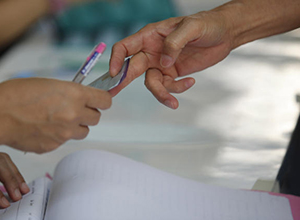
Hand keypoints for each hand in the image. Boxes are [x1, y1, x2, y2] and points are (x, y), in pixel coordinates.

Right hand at [0, 78, 111, 152]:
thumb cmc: (15, 94)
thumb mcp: (47, 83)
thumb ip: (68, 92)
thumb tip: (78, 97)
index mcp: (74, 95)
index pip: (105, 100)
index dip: (102, 99)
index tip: (98, 99)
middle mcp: (74, 115)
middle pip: (96, 118)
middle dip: (87, 113)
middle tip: (73, 108)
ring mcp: (64, 134)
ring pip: (82, 132)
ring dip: (74, 126)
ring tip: (55, 119)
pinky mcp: (53, 146)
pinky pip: (63, 141)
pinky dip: (57, 136)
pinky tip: (41, 127)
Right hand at [109, 11, 233, 108]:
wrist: (225, 34)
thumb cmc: (207, 23)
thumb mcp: (192, 27)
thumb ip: (175, 43)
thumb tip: (164, 63)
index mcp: (150, 36)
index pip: (125, 47)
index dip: (117, 60)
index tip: (114, 73)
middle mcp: (151, 51)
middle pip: (132, 68)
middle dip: (123, 81)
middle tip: (114, 93)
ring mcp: (161, 64)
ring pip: (151, 83)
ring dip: (161, 93)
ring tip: (173, 102)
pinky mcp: (172, 74)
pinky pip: (168, 87)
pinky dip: (177, 89)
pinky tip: (190, 82)